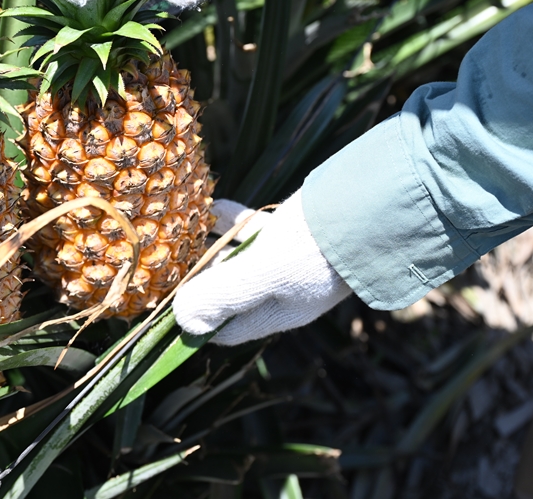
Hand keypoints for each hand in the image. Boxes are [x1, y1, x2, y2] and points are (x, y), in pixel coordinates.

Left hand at [173, 190, 352, 344]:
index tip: (157, 298)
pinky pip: (253, 229)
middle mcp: (280, 292)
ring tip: (178, 229)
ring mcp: (287, 261)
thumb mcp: (265, 272)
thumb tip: (182, 320)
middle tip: (160, 259)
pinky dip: (232, 220)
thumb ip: (223, 293)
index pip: (221, 328)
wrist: (374, 208)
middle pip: (225, 292)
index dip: (190, 316)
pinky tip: (212, 205)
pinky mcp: (294, 232)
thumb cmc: (317, 248)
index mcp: (273, 313)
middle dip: (195, 277)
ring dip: (209, 245)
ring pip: (236, 258)